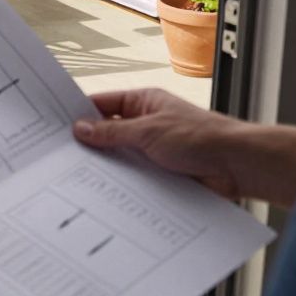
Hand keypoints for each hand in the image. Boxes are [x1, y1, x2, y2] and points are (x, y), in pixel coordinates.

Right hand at [73, 88, 295, 205]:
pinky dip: (124, 183)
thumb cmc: (201, 137)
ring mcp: (154, 150)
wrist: (238, 165)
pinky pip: (135, 177)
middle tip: (63, 156)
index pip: (103, 104)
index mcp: (144, 103)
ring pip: (122, 158)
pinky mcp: (162, 173)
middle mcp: (147, 124)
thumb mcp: (148, 131)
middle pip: (110, 133)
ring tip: (80, 177)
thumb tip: (81, 128)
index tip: (57, 126)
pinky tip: (107, 192)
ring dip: (109, 167)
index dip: (81, 114)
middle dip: (92, 144)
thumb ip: (112, 132)